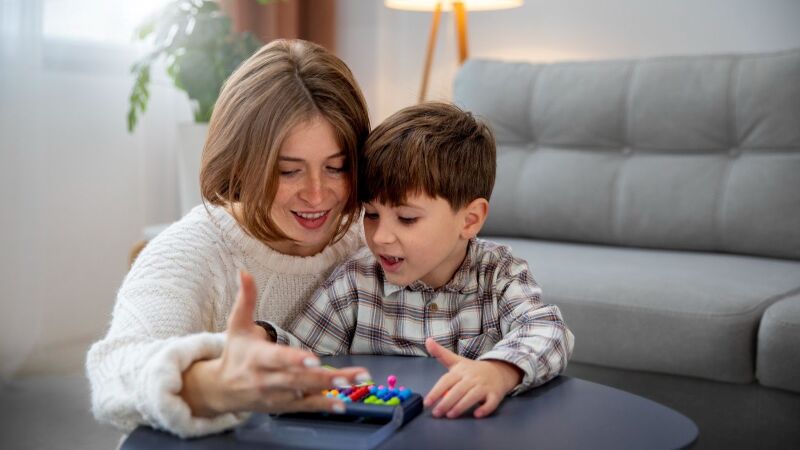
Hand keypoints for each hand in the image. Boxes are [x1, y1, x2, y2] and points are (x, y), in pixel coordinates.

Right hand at [180, 271, 369, 416]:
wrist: (221, 390)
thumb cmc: (235, 353)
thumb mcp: (237, 325)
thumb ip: (246, 298)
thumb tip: (244, 271)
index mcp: (258, 358)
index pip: (278, 359)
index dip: (295, 359)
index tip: (314, 358)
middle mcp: (268, 379)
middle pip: (298, 379)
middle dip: (324, 377)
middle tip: (349, 376)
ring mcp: (277, 395)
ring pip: (306, 393)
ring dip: (330, 389)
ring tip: (356, 383)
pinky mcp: (284, 406)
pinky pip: (305, 407)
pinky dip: (323, 405)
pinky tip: (342, 405)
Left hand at [423, 338, 521, 418]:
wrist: (499, 370)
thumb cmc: (472, 369)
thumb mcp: (456, 360)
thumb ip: (441, 353)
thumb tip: (428, 340)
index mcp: (460, 371)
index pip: (446, 381)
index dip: (436, 391)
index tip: (427, 402)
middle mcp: (472, 378)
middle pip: (458, 390)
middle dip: (446, 402)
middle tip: (436, 413)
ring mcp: (484, 386)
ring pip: (472, 397)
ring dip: (461, 406)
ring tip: (450, 415)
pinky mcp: (495, 394)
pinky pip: (491, 402)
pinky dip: (485, 409)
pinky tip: (477, 414)